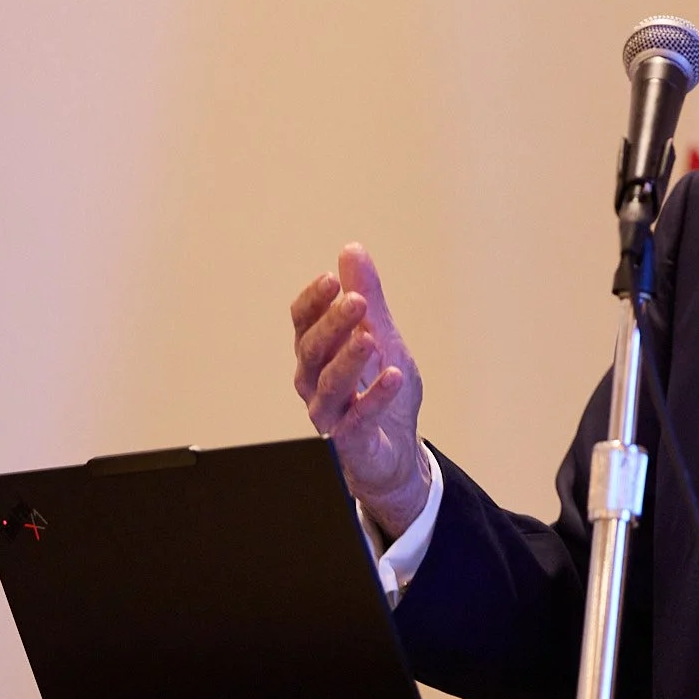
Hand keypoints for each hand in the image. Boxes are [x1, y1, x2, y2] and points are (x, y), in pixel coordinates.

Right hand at [291, 242, 430, 538]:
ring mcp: (329, 413)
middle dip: (332, 324)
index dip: (313, 301)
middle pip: (313, 349)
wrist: (395, 448)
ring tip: (370, 338)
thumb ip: (367, 296)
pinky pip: (359, 418)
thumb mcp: (381, 334)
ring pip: (329, 384)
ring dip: (349, 359)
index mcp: (317, 353)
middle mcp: (314, 382)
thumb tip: (351, 250)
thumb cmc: (380, 389)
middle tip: (355, 301)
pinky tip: (393, 375)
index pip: (303, 322)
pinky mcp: (351, 440)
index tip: (331, 278)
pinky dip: (376, 397)